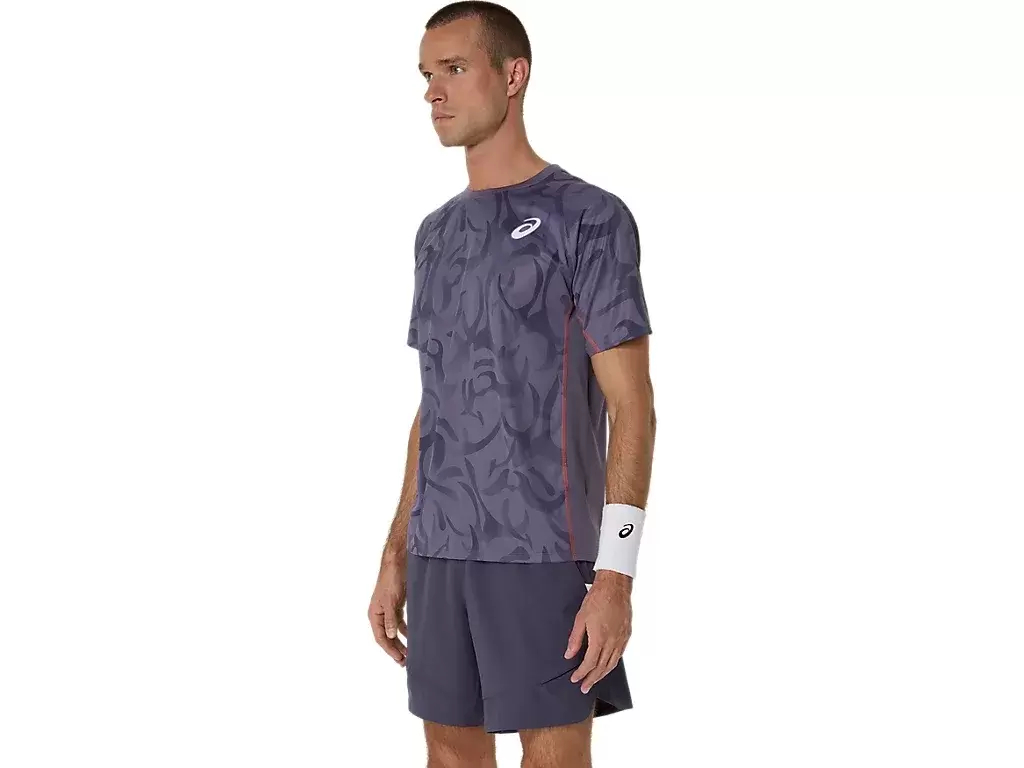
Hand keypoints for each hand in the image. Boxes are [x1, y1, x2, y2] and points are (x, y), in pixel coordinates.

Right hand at [368, 560, 407, 665]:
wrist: (398, 562)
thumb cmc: (391, 579)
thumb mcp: (391, 600)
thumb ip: (390, 619)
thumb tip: (390, 636)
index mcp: (374, 614)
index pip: (381, 638)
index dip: (390, 650)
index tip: (399, 659)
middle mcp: (380, 614)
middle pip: (387, 637)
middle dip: (396, 649)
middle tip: (406, 661)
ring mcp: (389, 610)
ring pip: (394, 631)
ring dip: (401, 641)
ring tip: (410, 653)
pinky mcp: (397, 605)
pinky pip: (400, 622)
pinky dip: (406, 630)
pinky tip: (413, 637)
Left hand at [563, 569, 632, 693]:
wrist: (615, 586)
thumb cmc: (597, 598)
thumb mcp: (580, 618)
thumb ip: (575, 639)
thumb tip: (569, 654)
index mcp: (599, 638)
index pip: (590, 663)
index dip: (582, 673)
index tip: (575, 679)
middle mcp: (612, 642)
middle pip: (602, 667)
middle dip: (592, 679)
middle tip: (584, 687)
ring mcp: (621, 639)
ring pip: (612, 663)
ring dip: (603, 674)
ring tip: (594, 680)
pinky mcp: (626, 634)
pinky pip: (620, 655)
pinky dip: (612, 663)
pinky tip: (608, 665)